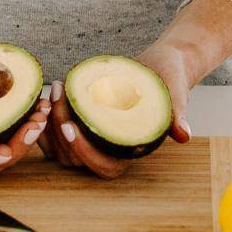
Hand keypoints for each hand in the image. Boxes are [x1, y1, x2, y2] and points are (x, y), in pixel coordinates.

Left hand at [37, 41, 193, 177]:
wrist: (160, 66)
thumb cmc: (169, 80)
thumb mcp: (175, 93)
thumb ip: (176, 115)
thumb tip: (184, 135)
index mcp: (130, 151)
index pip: (103, 166)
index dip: (83, 151)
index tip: (69, 126)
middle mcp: (109, 149)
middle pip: (75, 158)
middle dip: (59, 131)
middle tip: (56, 98)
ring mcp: (93, 138)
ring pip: (61, 148)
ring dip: (49, 124)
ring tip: (53, 91)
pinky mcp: (82, 123)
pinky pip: (56, 132)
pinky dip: (47, 119)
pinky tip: (47, 95)